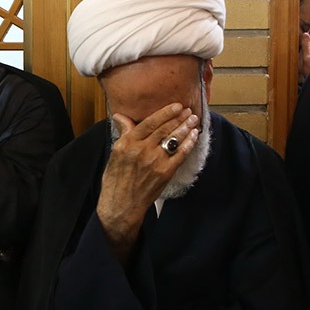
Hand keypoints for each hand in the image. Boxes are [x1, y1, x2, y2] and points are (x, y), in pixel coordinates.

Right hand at [96, 104, 199, 260]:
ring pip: (174, 139)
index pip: (149, 122)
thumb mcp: (115, 153)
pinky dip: (189, 143)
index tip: (176, 106)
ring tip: (194, 119)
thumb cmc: (116, 179)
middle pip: (164, 128)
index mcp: (128, 143)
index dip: (165, 113)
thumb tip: (121, 116)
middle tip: (189, 110)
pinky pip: (180, 154)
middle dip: (179, 117)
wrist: (122, 204)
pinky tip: (194, 135)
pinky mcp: (165, 172)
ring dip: (186, 127)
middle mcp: (142, 150)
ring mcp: (155, 161)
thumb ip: (124, 133)